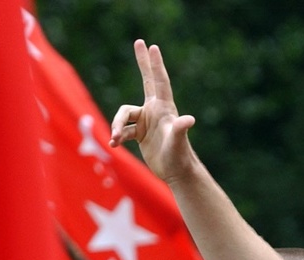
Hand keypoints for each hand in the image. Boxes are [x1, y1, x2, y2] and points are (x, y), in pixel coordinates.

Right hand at [109, 40, 198, 183]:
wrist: (177, 173)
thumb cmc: (179, 157)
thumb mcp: (177, 143)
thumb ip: (180, 130)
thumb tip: (188, 119)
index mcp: (164, 108)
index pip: (159, 81)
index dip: (155, 64)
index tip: (152, 46)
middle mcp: (155, 111)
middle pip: (147, 80)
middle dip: (142, 62)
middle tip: (139, 42)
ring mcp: (147, 121)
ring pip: (124, 115)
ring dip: (117, 126)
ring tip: (115, 139)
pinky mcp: (141, 134)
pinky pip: (123, 130)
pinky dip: (117, 136)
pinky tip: (114, 145)